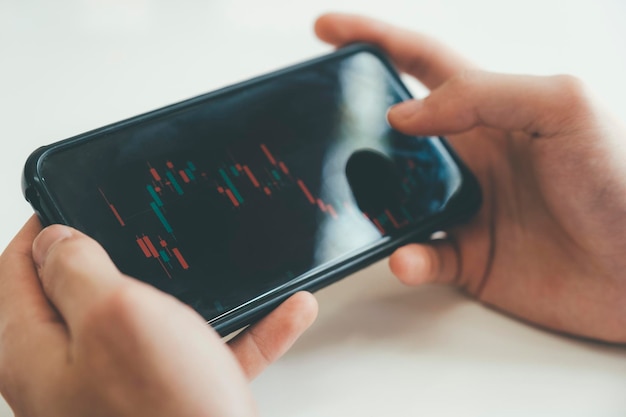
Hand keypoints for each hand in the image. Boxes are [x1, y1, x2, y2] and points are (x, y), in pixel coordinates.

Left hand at [0, 216, 317, 416]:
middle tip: (149, 227)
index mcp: (38, 350)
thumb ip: (76, 270)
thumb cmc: (163, 413)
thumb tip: (54, 240)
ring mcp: (126, 389)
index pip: (17, 272)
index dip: (43, 227)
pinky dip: (246, 330)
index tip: (73, 202)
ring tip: (226, 265)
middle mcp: (74, 373)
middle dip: (124, 256)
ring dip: (202, 292)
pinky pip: (210, 352)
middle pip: (88, 295)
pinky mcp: (174, 400)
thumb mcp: (115, 316)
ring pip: (161, 321)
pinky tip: (285, 312)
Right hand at [315, 13, 625, 342]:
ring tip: (356, 204)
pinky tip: (409, 257)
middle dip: (353, 126)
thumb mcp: (561, 107)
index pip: (420, 61)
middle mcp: (470, 154)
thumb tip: (404, 115)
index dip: (373, 38)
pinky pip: (420, 255)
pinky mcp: (468, 256)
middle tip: (319, 127)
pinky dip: (407, 258)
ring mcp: (465, 206)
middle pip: (393, 132)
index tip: (326, 28)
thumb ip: (481, 95)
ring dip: (370, 202)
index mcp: (489, 109)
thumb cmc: (617, 180)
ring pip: (394, 198)